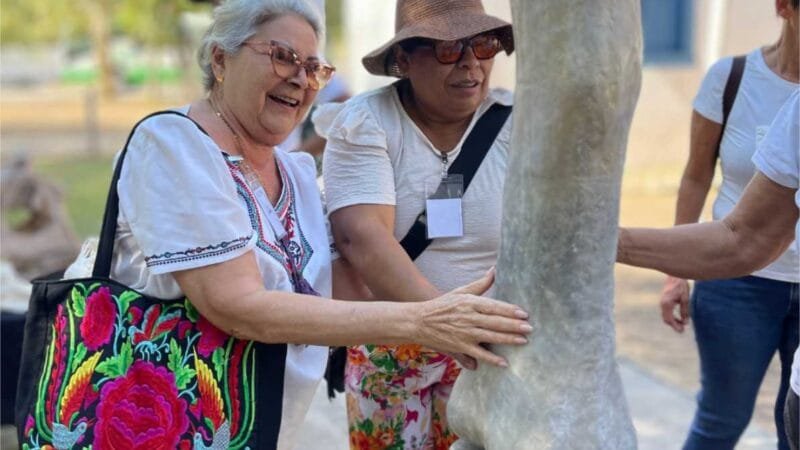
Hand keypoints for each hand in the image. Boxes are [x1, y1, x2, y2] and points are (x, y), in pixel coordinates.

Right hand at [414, 269, 530, 367]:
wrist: (418, 321)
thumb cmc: (442, 305)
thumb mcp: (460, 292)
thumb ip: (480, 284)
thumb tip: (495, 270)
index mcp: (469, 303)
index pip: (493, 306)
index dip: (509, 310)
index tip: (524, 313)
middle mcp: (468, 317)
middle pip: (495, 322)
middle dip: (514, 325)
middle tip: (530, 328)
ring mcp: (464, 333)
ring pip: (490, 337)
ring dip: (508, 339)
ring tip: (523, 341)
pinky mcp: (460, 346)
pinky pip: (479, 354)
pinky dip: (491, 359)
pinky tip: (504, 362)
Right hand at [659, 276, 689, 332]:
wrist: (674, 275)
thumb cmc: (681, 286)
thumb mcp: (685, 299)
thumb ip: (685, 311)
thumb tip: (685, 322)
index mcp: (667, 304)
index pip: (670, 320)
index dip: (676, 326)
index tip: (682, 331)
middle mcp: (662, 304)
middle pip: (666, 319)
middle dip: (674, 325)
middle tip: (682, 329)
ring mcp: (661, 302)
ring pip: (665, 316)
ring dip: (672, 321)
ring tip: (682, 323)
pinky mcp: (663, 301)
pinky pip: (665, 312)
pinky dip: (671, 316)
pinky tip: (678, 316)